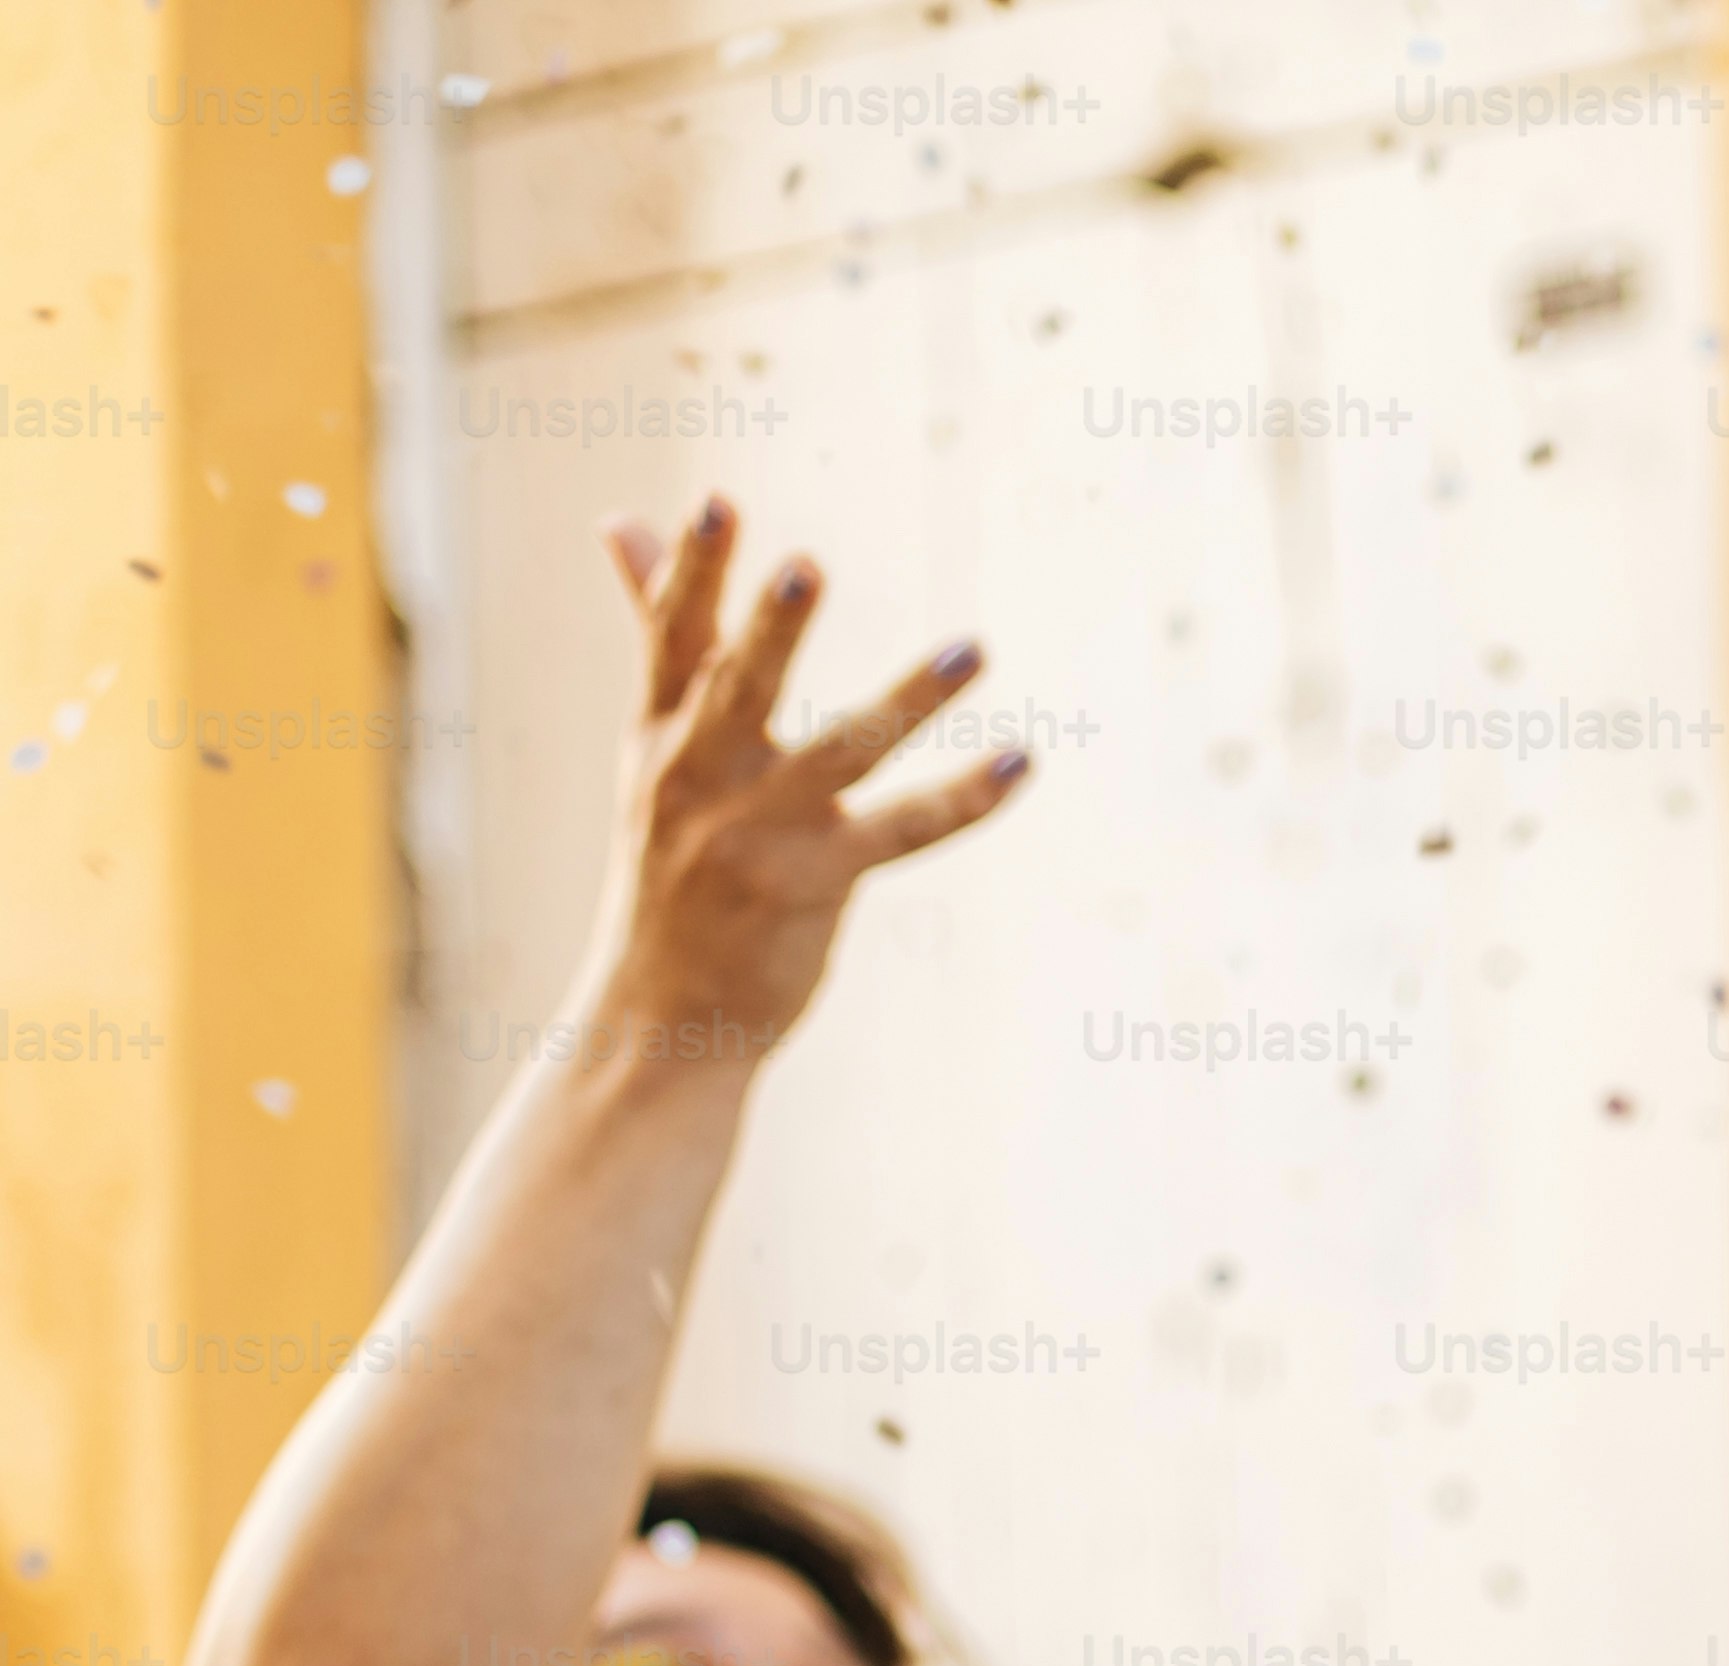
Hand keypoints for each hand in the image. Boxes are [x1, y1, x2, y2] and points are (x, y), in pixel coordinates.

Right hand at [572, 502, 1028, 1061]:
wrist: (662, 1011)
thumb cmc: (667, 861)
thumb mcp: (651, 745)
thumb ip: (659, 631)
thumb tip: (622, 519)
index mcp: (659, 735)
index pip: (671, 638)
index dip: (692, 571)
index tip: (717, 504)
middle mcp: (702, 777)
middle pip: (740, 688)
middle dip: (773, 631)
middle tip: (807, 568)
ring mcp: (759, 834)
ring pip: (845, 752)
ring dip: (912, 700)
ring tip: (973, 649)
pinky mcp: (815, 884)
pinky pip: (903, 831)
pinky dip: (964, 799)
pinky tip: (1019, 762)